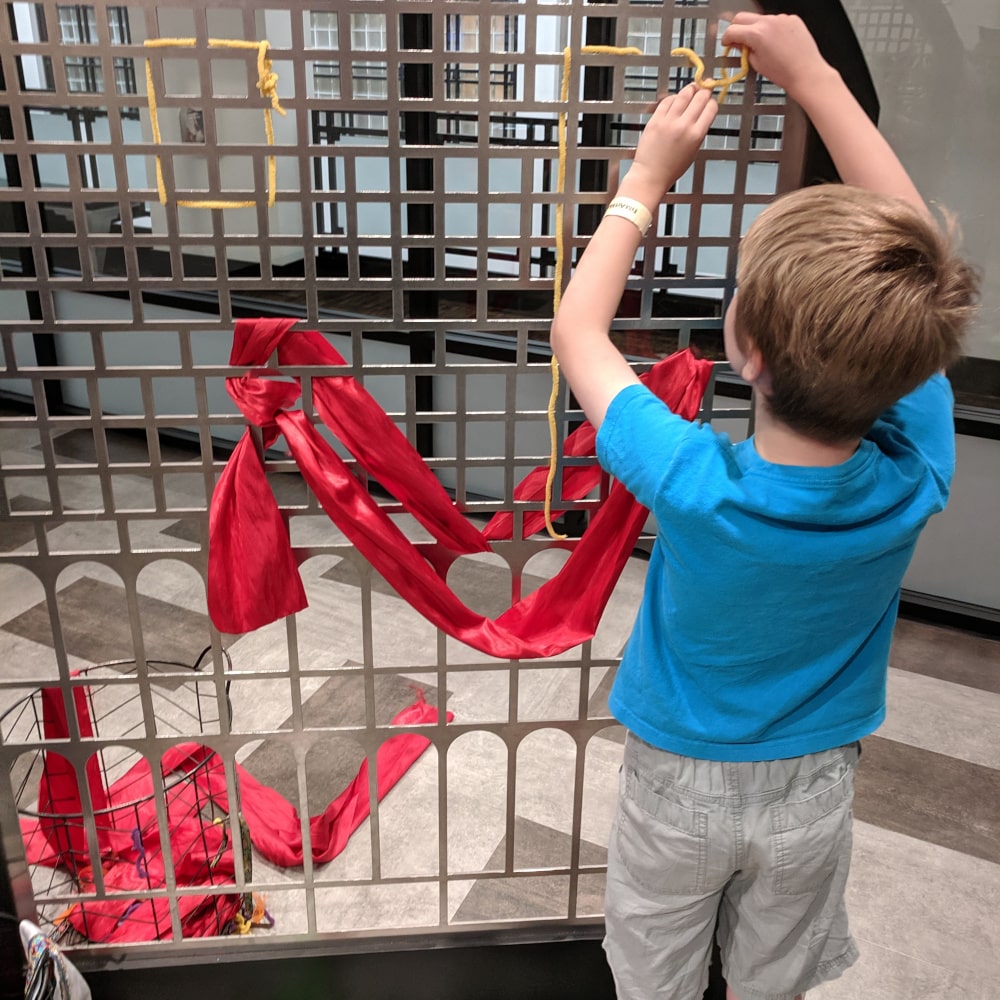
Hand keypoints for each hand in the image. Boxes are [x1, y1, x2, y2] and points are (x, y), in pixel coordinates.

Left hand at [624, 84, 717, 206]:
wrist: (650, 175)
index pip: (711, 108)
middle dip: (704, 92)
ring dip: (690, 89)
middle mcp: (683, 125)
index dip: (712, 102)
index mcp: (696, 135)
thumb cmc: (671, 168)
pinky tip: (675, 99)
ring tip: (692, 88)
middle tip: (704, 90)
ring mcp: (668, 121)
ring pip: (684, 94)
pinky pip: (667, 101)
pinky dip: (674, 97)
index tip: (710, 101)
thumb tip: (703, 114)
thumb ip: (699, 131)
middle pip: (699, 97)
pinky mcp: (655, 120)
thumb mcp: (693, 151)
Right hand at [721, 12, 832, 97]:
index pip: (732, 30)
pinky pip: (776, 20)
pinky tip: (776, 43)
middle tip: (738, 41)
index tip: (727, 43)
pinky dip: (772, 29)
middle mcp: (769, 22)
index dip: (726, 38)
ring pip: (760, 18)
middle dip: (737, 28)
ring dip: (756, 29)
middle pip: (742, 17)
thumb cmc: (784, 72)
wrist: (806, 72)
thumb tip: (738, 44)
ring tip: (762, 46)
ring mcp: (781, 18)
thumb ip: (744, 50)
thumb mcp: (756, 64)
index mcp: (757, 34)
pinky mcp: (792, 19)